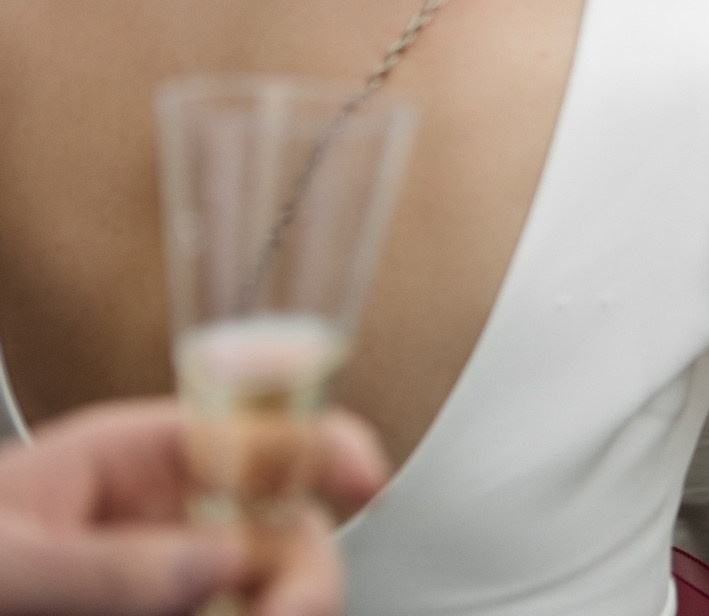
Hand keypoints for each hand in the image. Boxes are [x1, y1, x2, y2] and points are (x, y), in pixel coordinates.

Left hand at [0, 399, 386, 615]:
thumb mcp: (2, 565)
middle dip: (303, 570)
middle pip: (282, 526)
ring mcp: (164, 580)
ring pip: (267, 589)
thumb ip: (98, 564)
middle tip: (290, 615)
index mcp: (128, 461)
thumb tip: (213, 560)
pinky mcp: (165, 613)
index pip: (256, 423)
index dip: (322, 439)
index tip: (361, 479)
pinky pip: (229, 612)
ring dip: (280, 607)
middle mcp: (160, 518)